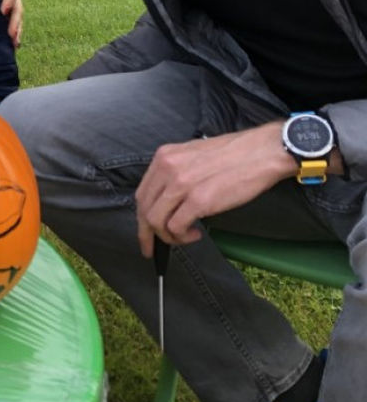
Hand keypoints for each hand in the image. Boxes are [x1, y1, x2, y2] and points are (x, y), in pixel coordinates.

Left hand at [0, 0, 22, 47]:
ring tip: (14, 42)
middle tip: (10, 33)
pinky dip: (15, 33)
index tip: (3, 11)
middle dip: (15, 21)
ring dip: (17, 30)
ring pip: (18, 17)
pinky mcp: (10, 13)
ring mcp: (13, 4)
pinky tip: (14, 45)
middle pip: (18, 7)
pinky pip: (15, 23)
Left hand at [134, 122, 295, 257]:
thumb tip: (166, 200)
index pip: (142, 194)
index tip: (145, 233)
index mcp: (164, 157)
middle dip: (148, 234)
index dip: (141, 218)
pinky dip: (182, 237)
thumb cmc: (232, 155)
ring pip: (156, 221)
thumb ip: (174, 173)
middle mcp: (167, 168)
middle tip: (155, 248)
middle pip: (144, 209)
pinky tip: (196, 233)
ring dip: (169, 237)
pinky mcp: (199, 200)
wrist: (260, 152)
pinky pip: (176, 227)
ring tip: (186, 236)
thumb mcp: (192, 156)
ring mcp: (181, 184)